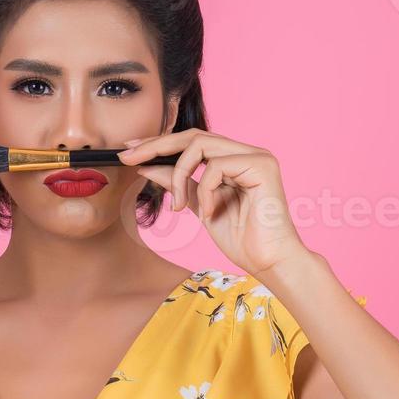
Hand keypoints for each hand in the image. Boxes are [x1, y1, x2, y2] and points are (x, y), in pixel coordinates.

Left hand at [117, 129, 309, 277]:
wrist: (270, 262)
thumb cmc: (242, 239)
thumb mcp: (199, 207)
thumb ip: (179, 184)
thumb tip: (147, 166)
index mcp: (233, 159)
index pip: (190, 141)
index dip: (158, 143)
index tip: (129, 151)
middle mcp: (246, 152)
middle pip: (192, 135)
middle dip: (156, 145)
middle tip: (128, 158)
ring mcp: (256, 156)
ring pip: (200, 145)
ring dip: (179, 176)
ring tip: (178, 206)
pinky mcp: (261, 165)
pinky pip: (215, 167)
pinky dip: (204, 192)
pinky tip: (208, 214)